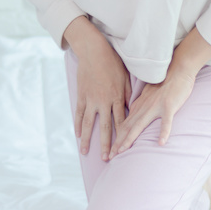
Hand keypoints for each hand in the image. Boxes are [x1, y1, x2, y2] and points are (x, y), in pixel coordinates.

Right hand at [74, 35, 131, 160]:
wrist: (94, 51)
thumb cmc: (112, 63)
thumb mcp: (124, 78)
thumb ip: (128, 94)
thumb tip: (132, 108)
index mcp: (116, 97)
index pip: (121, 121)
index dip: (123, 136)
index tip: (124, 148)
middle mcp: (103, 101)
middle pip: (105, 127)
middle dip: (106, 144)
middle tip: (107, 158)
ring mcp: (91, 100)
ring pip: (90, 123)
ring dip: (88, 139)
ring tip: (86, 152)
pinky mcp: (81, 96)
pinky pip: (79, 113)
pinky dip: (78, 124)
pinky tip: (78, 135)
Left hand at [107, 68, 195, 159]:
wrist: (178, 69)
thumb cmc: (165, 82)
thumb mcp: (148, 94)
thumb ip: (140, 104)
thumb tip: (133, 113)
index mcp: (139, 105)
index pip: (124, 124)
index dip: (116, 138)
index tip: (111, 151)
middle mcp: (144, 107)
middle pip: (128, 128)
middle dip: (118, 143)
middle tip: (110, 156)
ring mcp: (155, 107)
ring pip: (140, 125)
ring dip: (130, 139)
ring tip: (123, 151)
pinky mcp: (168, 106)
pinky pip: (166, 121)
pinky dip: (163, 132)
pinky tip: (161, 143)